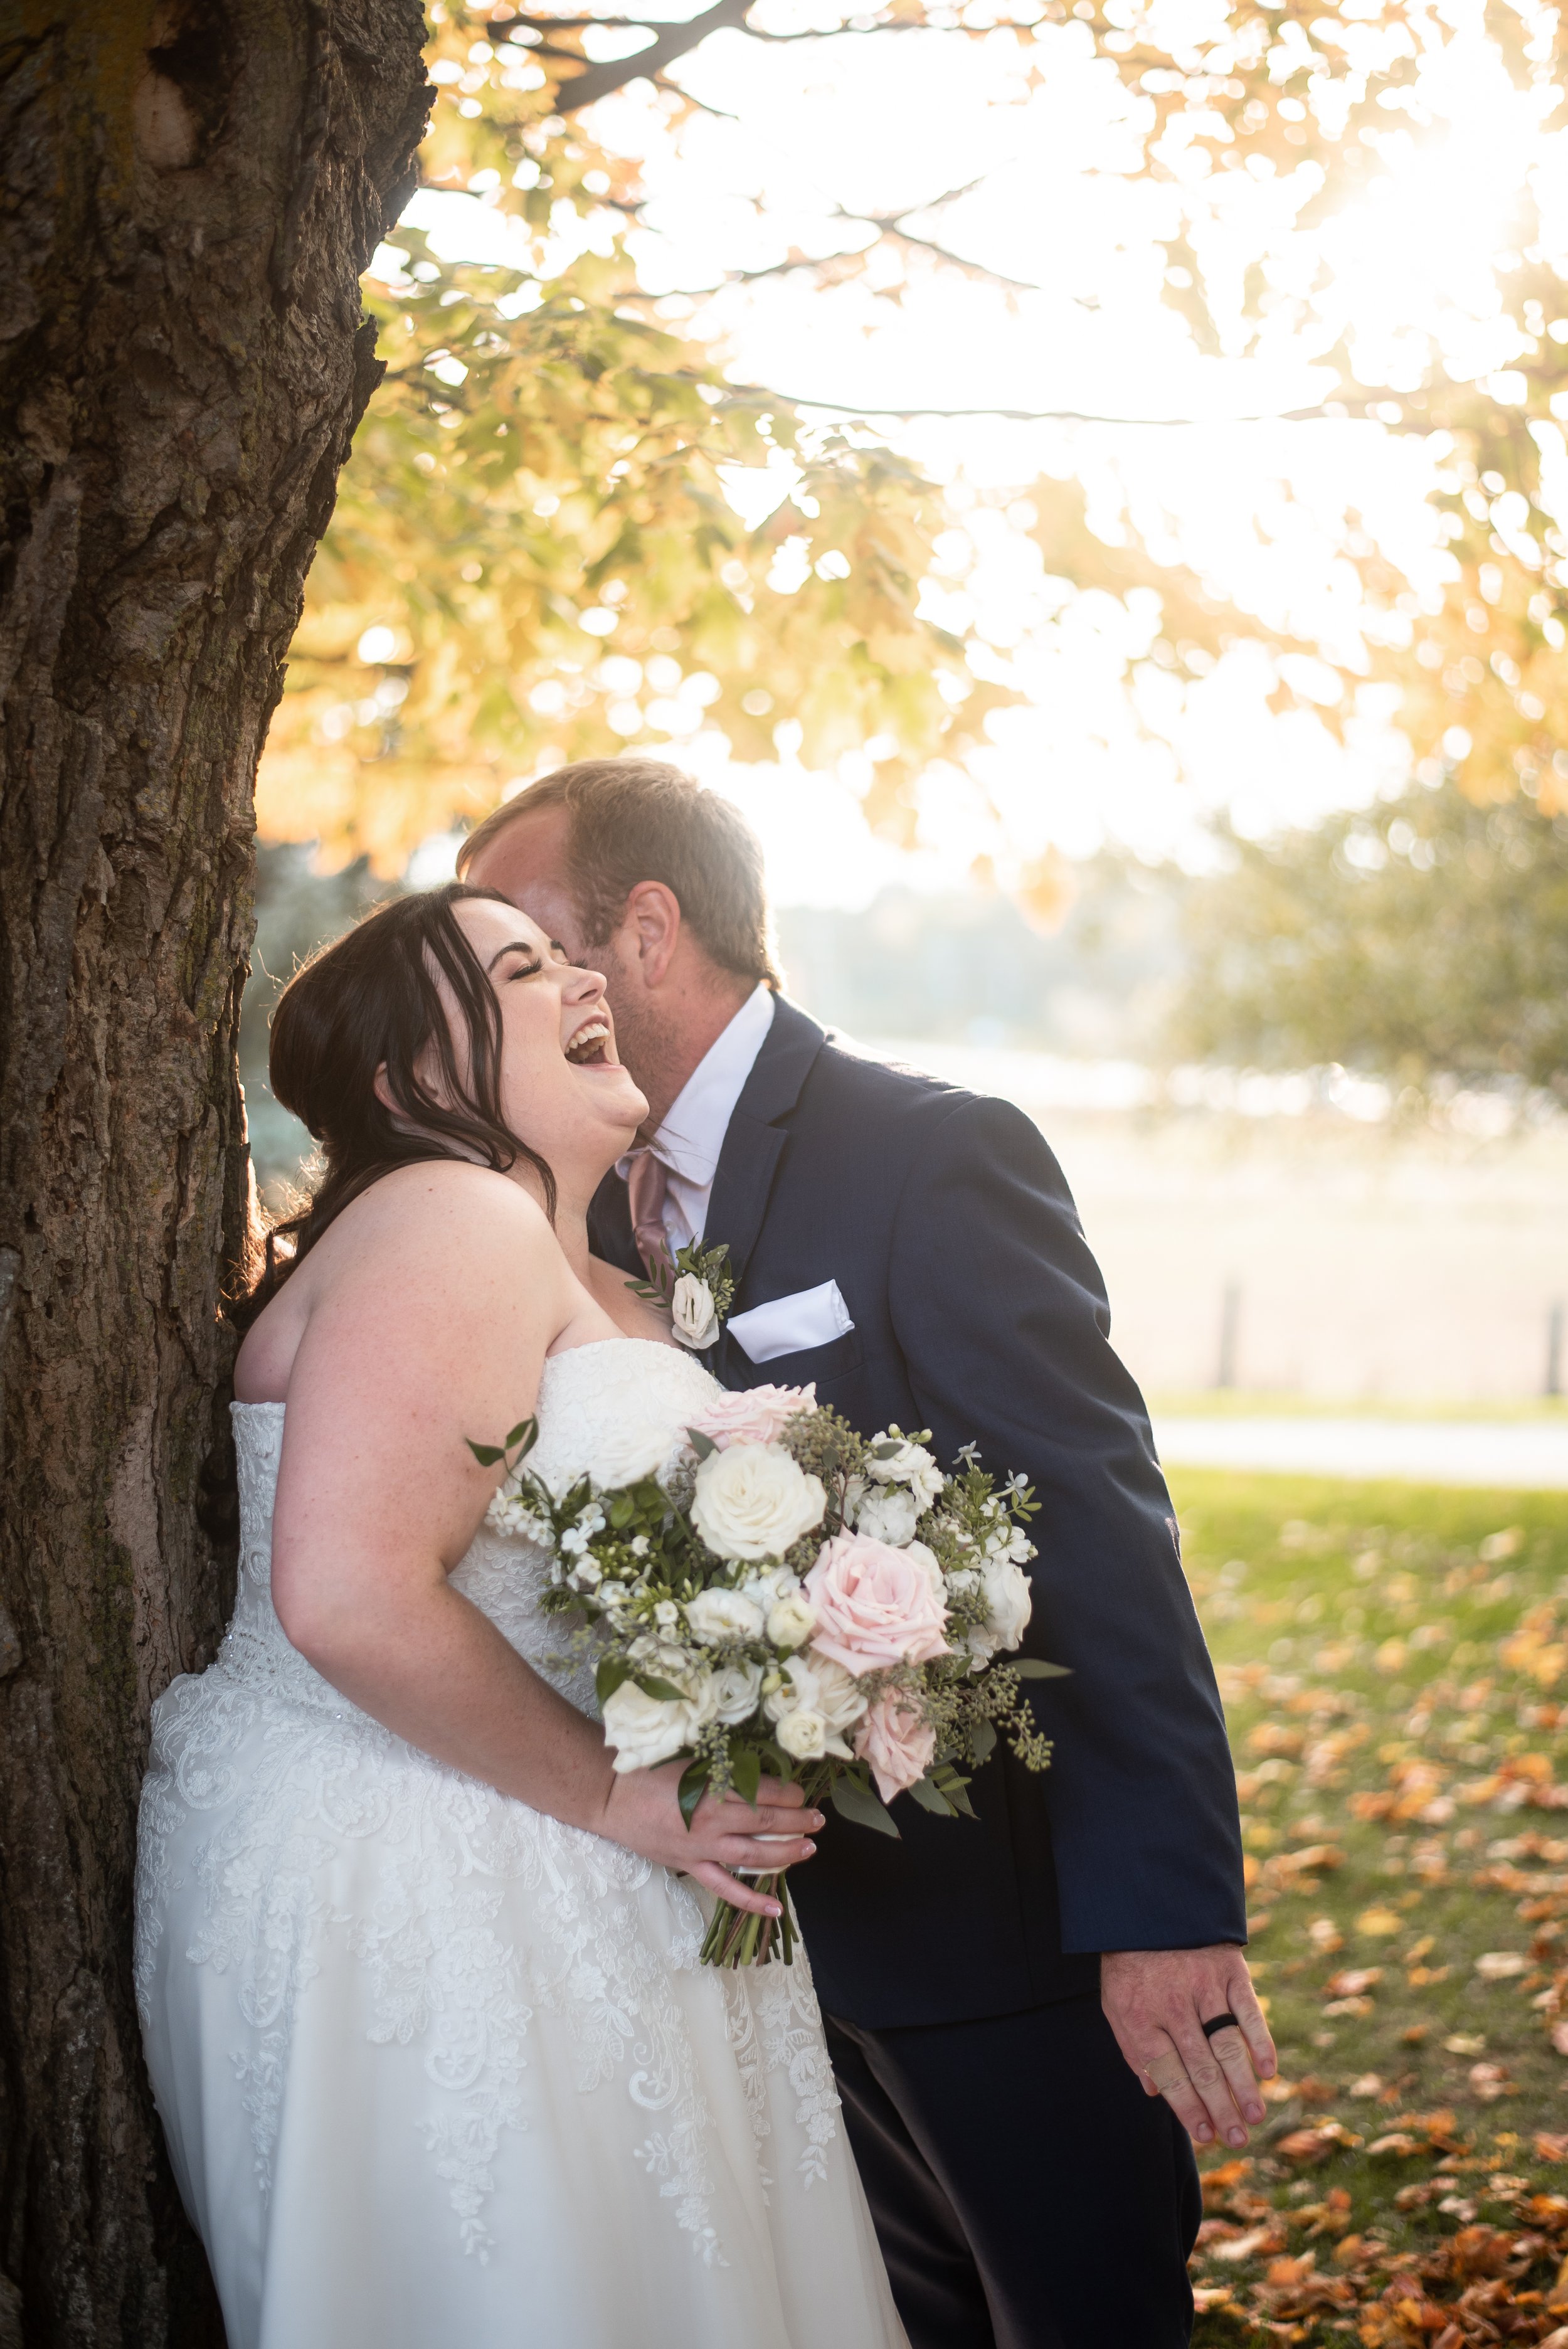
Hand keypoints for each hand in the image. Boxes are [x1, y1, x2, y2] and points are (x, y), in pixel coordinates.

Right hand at [601, 1765, 820, 1918]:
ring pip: (755, 1855)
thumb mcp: (690, 1761)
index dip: (788, 1793)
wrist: (612, 1798)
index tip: (803, 1791)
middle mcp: (714, 1821)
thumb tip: (756, 1770)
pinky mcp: (692, 1867)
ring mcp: (704, 1849)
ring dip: (787, 1853)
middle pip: (766, 1823)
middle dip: (797, 1821)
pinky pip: (726, 1889)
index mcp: (713, 1789)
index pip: (763, 1793)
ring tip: (810, 1848)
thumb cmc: (649, 1773)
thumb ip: (722, 1768)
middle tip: (818, 1819)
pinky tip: (776, 1909)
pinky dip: (752, 1901)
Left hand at [1101, 1945, 1276, 2149]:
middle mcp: (1173, 2005)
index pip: (1168, 2074)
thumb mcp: (1116, 2003)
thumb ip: (1133, 2048)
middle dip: (1219, 2108)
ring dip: (1241, 2085)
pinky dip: (1259, 2041)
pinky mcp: (1228, 1970)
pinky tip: (1268, 2071)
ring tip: (1253, 2117)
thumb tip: (1153, 2092)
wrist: (1148, 1904)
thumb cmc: (1131, 1962)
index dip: (1187, 2107)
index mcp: (1141, 2017)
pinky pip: (1247, 2010)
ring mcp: (1203, 1987)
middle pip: (1200, 2067)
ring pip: (1225, 2045)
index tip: (1205, 2135)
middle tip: (1236, 2140)